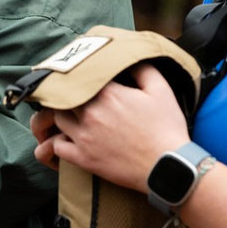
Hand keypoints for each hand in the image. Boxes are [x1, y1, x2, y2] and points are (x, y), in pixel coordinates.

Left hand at [34, 63, 190, 193]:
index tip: (88, 78)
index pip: (82, 76)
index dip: (84, 75)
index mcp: (108, 93)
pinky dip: (58, 141)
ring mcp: (84, 137)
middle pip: (65, 95)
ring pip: (58, 118)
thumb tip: (127, 60)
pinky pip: (57, 147)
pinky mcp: (84, 159)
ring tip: (73, 114)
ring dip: (63, 114)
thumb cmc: (166, 128)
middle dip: (70, 93)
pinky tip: (68, 138)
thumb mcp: (160, 89)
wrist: (169, 167)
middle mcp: (91, 112)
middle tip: (77, 95)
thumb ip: (142, 68)